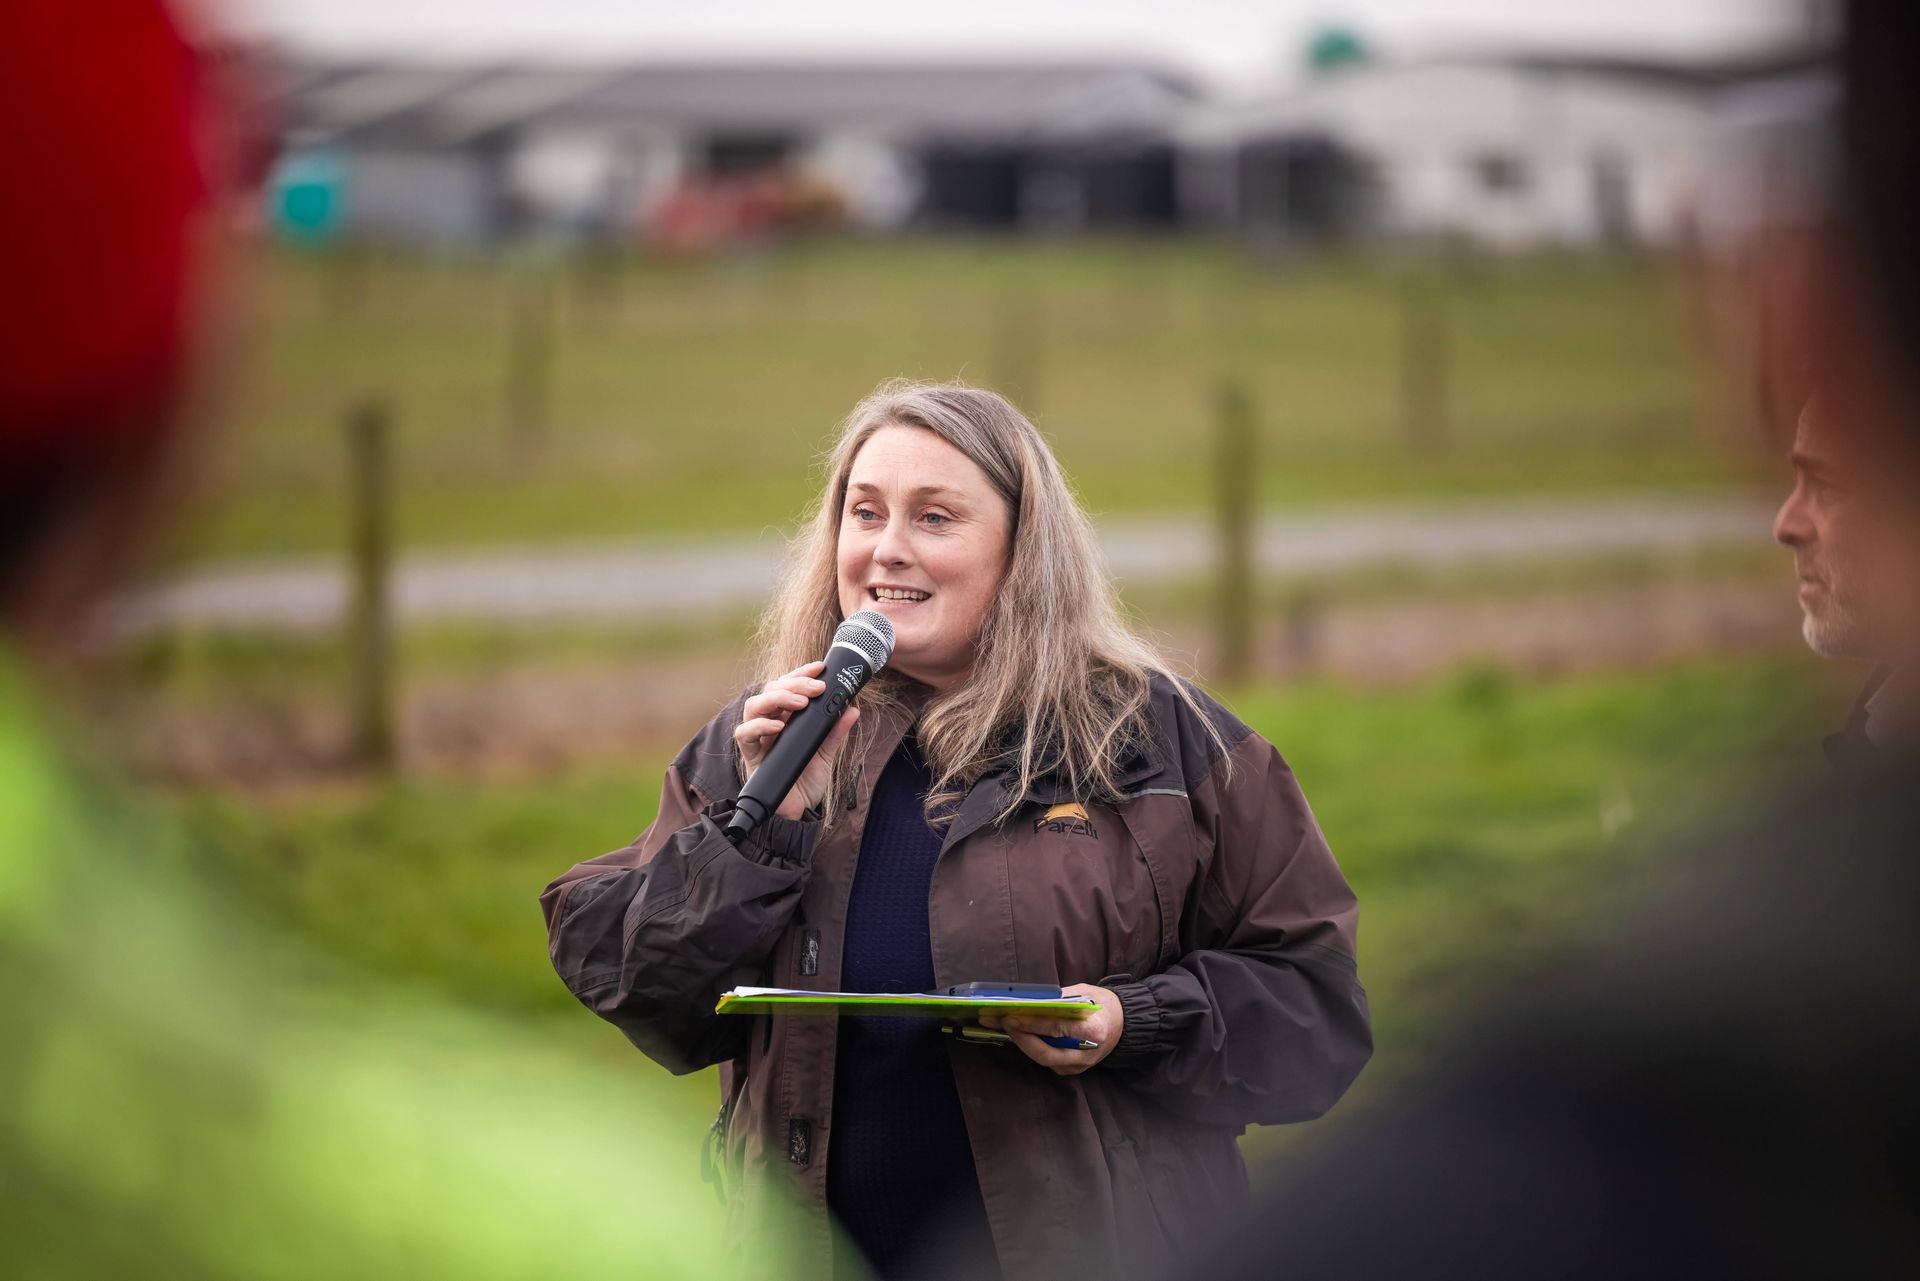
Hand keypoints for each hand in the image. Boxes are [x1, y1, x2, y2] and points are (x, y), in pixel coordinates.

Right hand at [735, 661, 860, 820]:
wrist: (796, 816)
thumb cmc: (806, 783)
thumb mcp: (826, 755)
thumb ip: (835, 733)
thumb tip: (851, 709)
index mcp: (786, 720)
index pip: (788, 687)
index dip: (801, 673)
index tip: (821, 666)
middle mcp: (769, 725)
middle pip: (770, 691)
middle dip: (793, 684)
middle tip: (816, 687)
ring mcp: (758, 740)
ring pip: (753, 706)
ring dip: (776, 699)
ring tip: (800, 703)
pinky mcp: (750, 757)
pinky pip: (744, 734)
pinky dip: (759, 726)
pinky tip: (777, 726)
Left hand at [976, 984, 1121, 1074]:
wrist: (1123, 1024)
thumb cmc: (1103, 1004)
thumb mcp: (1084, 992)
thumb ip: (1059, 999)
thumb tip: (1029, 1001)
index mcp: (1094, 1030)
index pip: (1057, 1029)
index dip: (1031, 1024)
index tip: (1010, 1016)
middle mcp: (1087, 1053)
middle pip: (1046, 1053)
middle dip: (1020, 1038)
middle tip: (1000, 1021)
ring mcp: (1079, 1066)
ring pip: (1044, 1059)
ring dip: (1022, 1042)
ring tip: (1003, 1026)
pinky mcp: (1073, 1070)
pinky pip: (1048, 1060)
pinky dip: (1032, 1047)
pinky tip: (1019, 1034)